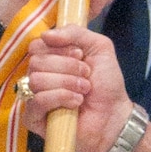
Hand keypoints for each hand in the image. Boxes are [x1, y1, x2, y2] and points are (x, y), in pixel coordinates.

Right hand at [25, 26, 130, 150]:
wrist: (115, 114)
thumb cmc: (107, 83)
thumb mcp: (99, 47)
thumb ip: (75, 32)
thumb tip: (46, 34)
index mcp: (50, 59)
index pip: (36, 46)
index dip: (59, 48)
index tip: (80, 55)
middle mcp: (39, 76)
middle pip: (36, 62)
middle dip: (67, 67)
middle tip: (86, 76)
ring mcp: (35, 98)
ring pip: (36, 80)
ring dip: (67, 83)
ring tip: (84, 91)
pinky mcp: (34, 119)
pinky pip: (36, 101)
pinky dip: (60, 98)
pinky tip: (76, 103)